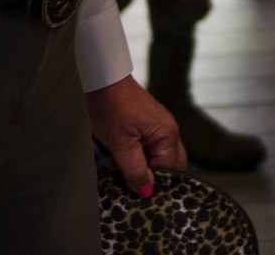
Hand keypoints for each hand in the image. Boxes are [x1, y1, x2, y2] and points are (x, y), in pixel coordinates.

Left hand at [87, 75, 185, 196]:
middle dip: (152, 176)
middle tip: (132, 183)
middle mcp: (169, 130)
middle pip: (170, 164)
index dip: (153, 183)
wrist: (103, 82)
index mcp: (167, 135)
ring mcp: (160, 126)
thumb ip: (135, 170)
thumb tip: (146, 191)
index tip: (136, 192)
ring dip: (141, 166)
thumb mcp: (121, 146)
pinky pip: (150, 147)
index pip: (170, 170)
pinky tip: (119, 157)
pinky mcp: (149, 124)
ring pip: (158, 157)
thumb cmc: (112, 109)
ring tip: (120, 167)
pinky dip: (137, 156)